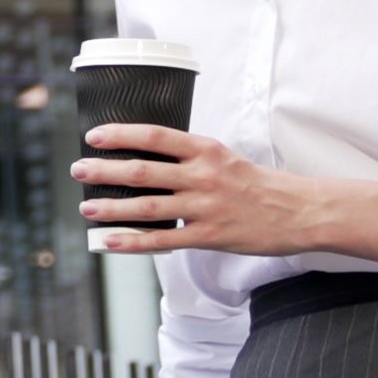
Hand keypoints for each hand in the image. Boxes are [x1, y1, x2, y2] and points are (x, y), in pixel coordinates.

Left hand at [76, 123, 343, 258]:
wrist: (298, 211)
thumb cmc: (258, 184)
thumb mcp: (225, 158)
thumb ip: (190, 157)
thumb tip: (149, 157)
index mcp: (206, 150)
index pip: (156, 136)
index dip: (122, 134)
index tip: (94, 135)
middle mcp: (203, 175)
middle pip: (144, 171)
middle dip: (105, 171)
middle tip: (78, 169)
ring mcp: (205, 207)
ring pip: (148, 207)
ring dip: (113, 208)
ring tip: (87, 208)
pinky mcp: (209, 235)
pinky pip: (164, 239)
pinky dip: (134, 242)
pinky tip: (111, 242)